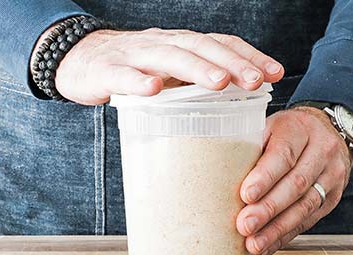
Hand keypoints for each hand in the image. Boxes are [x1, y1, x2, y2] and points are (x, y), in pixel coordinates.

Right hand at [47, 28, 283, 104]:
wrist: (77, 59)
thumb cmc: (131, 71)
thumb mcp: (167, 75)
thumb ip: (193, 86)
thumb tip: (235, 112)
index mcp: (180, 46)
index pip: (220, 44)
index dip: (248, 55)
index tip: (276, 72)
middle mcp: (162, 44)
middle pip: (201, 47)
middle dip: (231, 62)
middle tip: (256, 80)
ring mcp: (134, 55)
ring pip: (168, 56)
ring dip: (195, 68)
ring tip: (220, 83)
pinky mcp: (106, 71)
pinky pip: (122, 75)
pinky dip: (138, 81)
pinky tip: (153, 89)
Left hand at [236, 107, 352, 254]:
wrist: (326, 132)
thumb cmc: (285, 133)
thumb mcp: (268, 128)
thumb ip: (249, 147)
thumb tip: (214, 177)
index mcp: (299, 129)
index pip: (284, 154)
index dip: (265, 177)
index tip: (246, 195)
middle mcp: (321, 151)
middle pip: (295, 184)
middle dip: (268, 209)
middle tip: (245, 225)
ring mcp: (331, 176)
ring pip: (304, 206)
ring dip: (276, 229)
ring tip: (254, 244)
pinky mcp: (331, 198)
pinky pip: (308, 220)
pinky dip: (284, 236)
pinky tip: (266, 246)